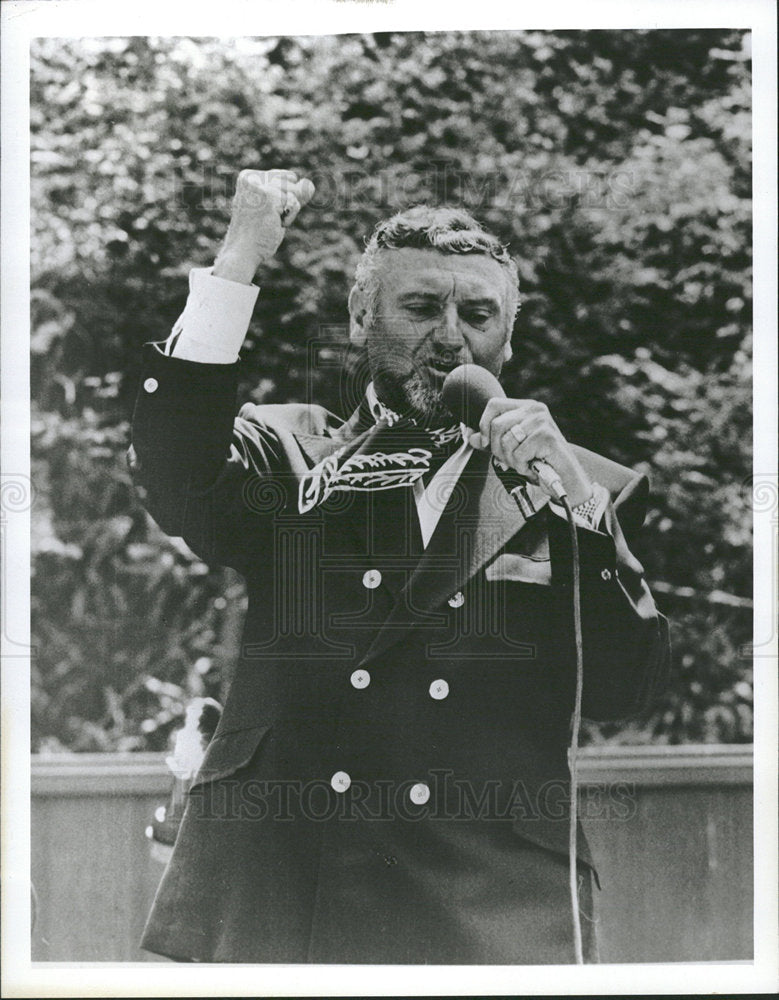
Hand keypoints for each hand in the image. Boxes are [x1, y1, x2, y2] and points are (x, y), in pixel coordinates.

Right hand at [213, 168, 314, 283]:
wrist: (242, 252)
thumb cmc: (257, 234)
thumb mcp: (276, 209)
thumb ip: (294, 194)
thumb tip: (311, 185)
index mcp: (248, 177)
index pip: (284, 178)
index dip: (282, 199)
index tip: (262, 212)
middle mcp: (252, 177)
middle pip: (290, 182)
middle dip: (286, 204)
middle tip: (266, 218)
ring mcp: (260, 186)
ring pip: (294, 192)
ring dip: (287, 212)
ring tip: (268, 221)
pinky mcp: (270, 197)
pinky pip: (294, 203)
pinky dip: (288, 218)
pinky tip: (273, 224)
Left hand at [467, 398, 593, 505]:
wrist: (564, 478)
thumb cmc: (537, 462)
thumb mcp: (509, 448)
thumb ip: (491, 440)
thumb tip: (470, 435)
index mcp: (525, 407)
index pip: (493, 404)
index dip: (484, 425)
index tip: (488, 443)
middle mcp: (534, 409)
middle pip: (496, 425)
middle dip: (497, 449)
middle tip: (510, 460)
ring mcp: (542, 421)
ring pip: (506, 441)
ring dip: (511, 460)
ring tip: (524, 463)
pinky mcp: (546, 436)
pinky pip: (518, 453)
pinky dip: (522, 466)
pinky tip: (533, 466)